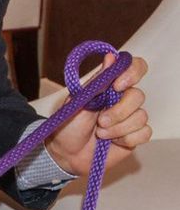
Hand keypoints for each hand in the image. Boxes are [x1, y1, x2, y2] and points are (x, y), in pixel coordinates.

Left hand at [45, 53, 150, 176]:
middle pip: (138, 96)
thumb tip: (111, 56)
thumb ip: (97, 81)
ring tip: (100, 133)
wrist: (66, 153)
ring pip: (141, 117)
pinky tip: (113, 142)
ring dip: (118, 128)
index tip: (117, 86)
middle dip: (118, 111)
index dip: (132, 73)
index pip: (134, 68)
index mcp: (110, 86)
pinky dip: (126, 139)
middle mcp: (124, 99)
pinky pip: (144, 133)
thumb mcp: (79, 101)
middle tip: (100, 121)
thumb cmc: (69, 124)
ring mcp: (130, 118)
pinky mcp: (134, 136)